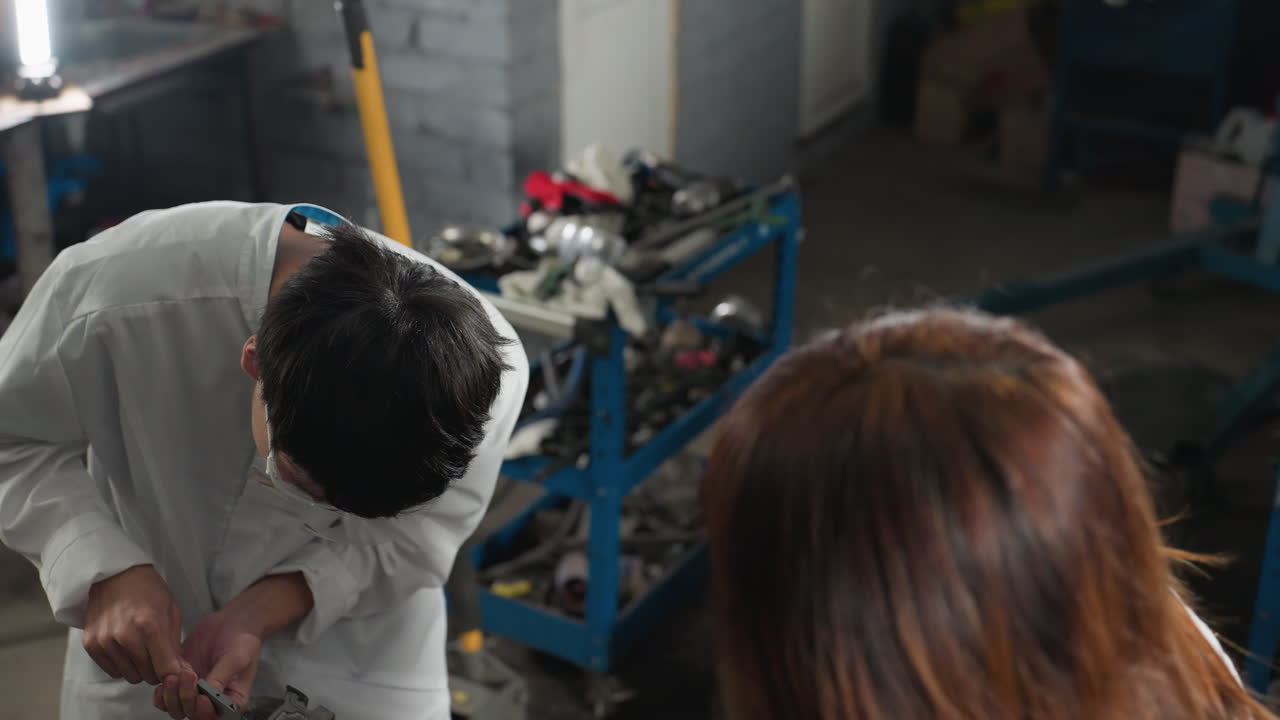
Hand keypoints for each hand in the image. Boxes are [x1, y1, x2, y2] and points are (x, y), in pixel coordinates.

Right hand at [83, 565, 182, 684]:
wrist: (115, 575)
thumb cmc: (148, 591)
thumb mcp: (171, 611)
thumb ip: (175, 645)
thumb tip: (180, 673)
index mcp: (150, 624)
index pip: (164, 668)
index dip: (173, 673)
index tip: (175, 671)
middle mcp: (125, 635)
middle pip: (147, 675)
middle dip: (156, 669)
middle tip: (157, 655)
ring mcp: (105, 640)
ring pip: (129, 676)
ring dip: (138, 668)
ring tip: (141, 648)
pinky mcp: (90, 644)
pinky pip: (112, 671)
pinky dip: (122, 664)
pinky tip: (126, 648)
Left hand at [152, 572, 311, 719]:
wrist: (232, 622)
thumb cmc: (243, 640)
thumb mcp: (237, 658)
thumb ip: (221, 677)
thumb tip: (208, 694)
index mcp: (231, 700)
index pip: (215, 716)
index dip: (205, 712)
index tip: (201, 698)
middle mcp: (211, 700)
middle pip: (191, 714)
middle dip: (186, 698)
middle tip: (188, 676)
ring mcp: (194, 691)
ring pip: (175, 707)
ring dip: (171, 695)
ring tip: (175, 675)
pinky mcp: (180, 680)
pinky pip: (164, 694)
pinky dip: (163, 688)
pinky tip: (168, 673)